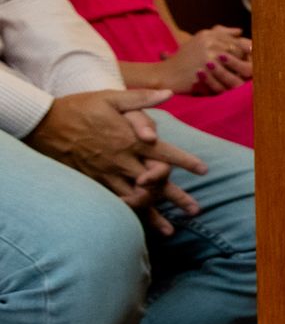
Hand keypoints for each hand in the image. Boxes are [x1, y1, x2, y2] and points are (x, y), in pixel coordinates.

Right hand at [25, 90, 207, 234]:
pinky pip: (113, 202)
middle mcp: (122, 160)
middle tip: (196, 210)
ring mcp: (106, 173)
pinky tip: (136, 227)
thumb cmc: (79, 107)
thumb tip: (168, 92)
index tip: (204, 170)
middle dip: (178, 197)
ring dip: (154, 215)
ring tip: (170, 231)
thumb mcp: (111, 97)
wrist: (42, 124)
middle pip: (156, 183)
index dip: (187, 162)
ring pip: (136, 199)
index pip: (166, 153)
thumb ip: (141, 98)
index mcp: (131, 140)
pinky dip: (127, 214)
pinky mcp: (92, 182)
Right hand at [163, 27, 253, 93]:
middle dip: (244, 59)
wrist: (167, 75)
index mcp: (208, 34)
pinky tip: (234, 83)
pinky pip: (227, 74)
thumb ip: (220, 33)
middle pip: (238, 49)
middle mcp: (208, 41)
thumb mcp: (199, 41)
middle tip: (250, 67)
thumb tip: (240, 31)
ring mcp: (208, 55)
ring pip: (235, 61)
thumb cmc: (184, 59)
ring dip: (240, 69)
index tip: (251, 56)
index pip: (235, 39)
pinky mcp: (207, 69)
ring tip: (242, 75)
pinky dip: (232, 78)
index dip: (246, 48)